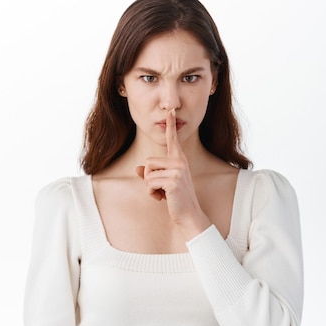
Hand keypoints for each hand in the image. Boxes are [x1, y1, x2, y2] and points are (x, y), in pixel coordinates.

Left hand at [136, 109, 210, 236]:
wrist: (188, 214)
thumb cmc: (176, 198)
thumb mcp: (161, 183)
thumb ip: (150, 174)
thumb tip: (137, 169)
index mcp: (179, 160)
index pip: (173, 140)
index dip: (170, 126)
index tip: (170, 111)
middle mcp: (180, 162)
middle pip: (148, 162)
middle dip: (149, 178)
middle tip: (162, 189)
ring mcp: (177, 170)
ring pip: (148, 173)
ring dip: (150, 187)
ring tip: (163, 194)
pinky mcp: (173, 180)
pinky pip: (150, 183)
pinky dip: (152, 193)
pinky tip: (163, 198)